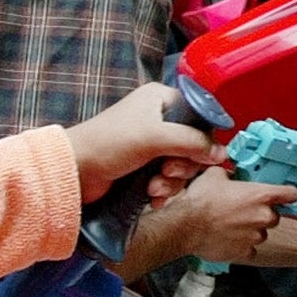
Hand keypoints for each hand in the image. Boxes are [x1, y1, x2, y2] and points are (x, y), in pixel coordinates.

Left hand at [64, 81, 222, 201]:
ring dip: (171, 181)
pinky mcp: (143, 166)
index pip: (199, 115)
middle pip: (193, 144)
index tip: (204, 156)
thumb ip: (192, 142)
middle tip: (166, 170)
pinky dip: (163, 189)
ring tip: (153, 187)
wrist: (74, 172)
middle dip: (183, 164)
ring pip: (181, 164)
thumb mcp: (155, 137)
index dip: (204, 138)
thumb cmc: (109, 143)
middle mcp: (158, 118)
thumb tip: (222, 154)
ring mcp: (150, 144)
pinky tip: (152, 197)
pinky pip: (168, 178)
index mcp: (161, 99)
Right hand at [153, 166, 296, 266]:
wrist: (185, 226)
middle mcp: (263, 217)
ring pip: (261, 233)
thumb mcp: (216, 175)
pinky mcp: (244, 252)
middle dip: (262, 213)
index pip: (291, 194)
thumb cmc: (200, 201)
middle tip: (244, 210)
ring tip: (232, 224)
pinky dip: (242, 245)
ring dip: (251, 229)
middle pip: (274, 216)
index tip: (285, 196)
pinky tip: (229, 238)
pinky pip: (250, 249)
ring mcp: (255, 237)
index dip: (287, 194)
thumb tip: (232, 176)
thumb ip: (232, 175)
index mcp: (261, 195)